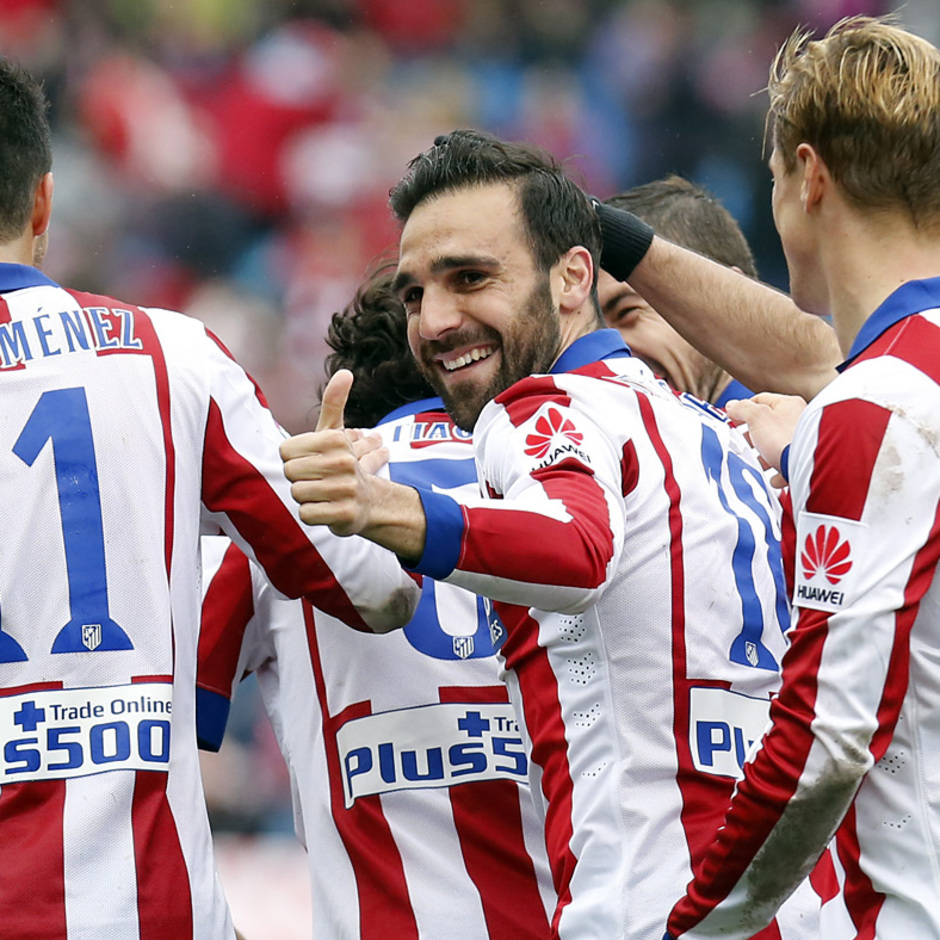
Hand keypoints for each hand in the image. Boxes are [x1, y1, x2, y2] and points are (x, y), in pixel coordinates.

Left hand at [280, 370, 386, 534]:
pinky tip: (326, 508)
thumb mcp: (336, 433)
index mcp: (336, 440)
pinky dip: (313, 513)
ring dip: (306, 496)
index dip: (294, 459)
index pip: (285, 452)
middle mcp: (342, 463)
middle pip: (290, 472)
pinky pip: (306, 513)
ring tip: (322, 493)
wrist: (369, 502)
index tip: (311, 462)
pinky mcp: (343, 514)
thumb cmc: (342, 464)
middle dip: (299, 478)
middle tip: (318, 479)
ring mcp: (345, 489)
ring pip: (297, 493)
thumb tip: (345, 372)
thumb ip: (334, 402)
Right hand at [725, 392, 805, 485]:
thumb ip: (742, 408)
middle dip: (753, 433)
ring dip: (764, 454)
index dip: (743, 408)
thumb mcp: (756, 417)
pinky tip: (772, 476)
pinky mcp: (805, 461)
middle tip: (742, 440)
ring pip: (777, 445)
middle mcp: (799, 420)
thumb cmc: (783, 438)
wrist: (806, 466)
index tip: (732, 418)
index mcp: (788, 405)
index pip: (760, 400)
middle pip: (769, 423)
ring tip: (755, 460)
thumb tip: (732, 405)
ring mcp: (803, 441)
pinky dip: (777, 471)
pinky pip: (787, 465)